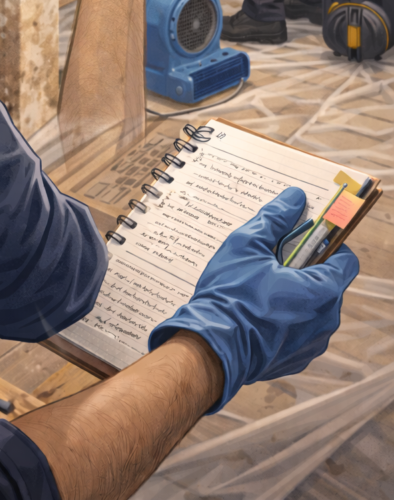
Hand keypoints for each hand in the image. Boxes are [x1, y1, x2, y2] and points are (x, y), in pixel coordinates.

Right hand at [148, 187, 359, 411]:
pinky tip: (259, 309)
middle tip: (276, 257)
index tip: (308, 236)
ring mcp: (312, 344)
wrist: (210, 349)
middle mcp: (326, 320)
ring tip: (263, 283)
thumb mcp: (247, 245)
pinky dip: (287, 317)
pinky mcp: (296, 359)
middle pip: (328, 282)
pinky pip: (301, 329)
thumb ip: (274, 218)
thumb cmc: (230, 296)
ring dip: (296, 293)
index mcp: (321, 290)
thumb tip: (294, 197)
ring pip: (314, 307)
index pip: (346, 260)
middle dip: (307, 267)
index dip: (329, 243)